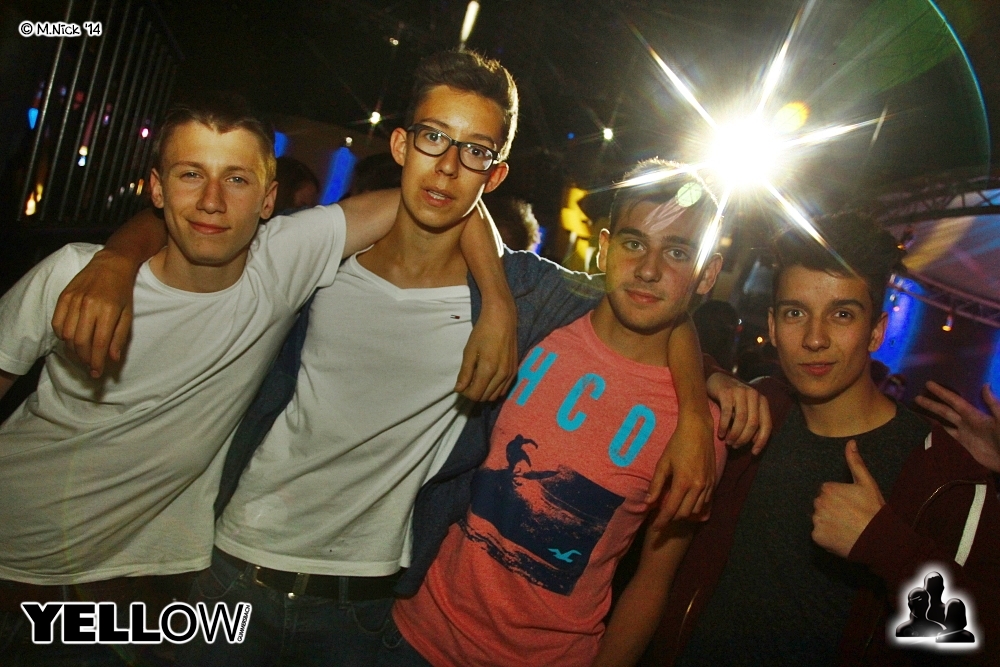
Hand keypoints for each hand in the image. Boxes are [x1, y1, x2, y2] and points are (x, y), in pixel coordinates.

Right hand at [51, 250, 135, 377]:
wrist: (111, 264)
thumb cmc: (122, 291)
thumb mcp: (127, 314)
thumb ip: (119, 337)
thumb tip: (112, 359)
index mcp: (108, 311)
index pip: (98, 344)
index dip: (96, 362)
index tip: (97, 372)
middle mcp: (89, 305)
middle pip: (80, 342)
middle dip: (84, 359)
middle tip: (89, 367)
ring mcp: (74, 300)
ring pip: (66, 335)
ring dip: (73, 350)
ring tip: (81, 355)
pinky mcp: (64, 295)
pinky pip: (57, 322)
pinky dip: (61, 336)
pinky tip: (70, 340)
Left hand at [455, 293, 517, 401]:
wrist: (503, 319)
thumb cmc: (483, 332)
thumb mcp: (469, 351)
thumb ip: (465, 372)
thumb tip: (459, 389)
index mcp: (488, 369)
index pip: (475, 394)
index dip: (465, 392)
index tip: (461, 384)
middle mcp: (502, 375)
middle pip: (485, 397)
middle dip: (474, 392)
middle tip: (468, 380)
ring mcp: (510, 374)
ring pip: (495, 396)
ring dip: (484, 392)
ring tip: (478, 378)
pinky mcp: (515, 371)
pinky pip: (504, 389)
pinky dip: (494, 388)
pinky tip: (488, 378)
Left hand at [646, 411, 714, 527]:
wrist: (698, 430)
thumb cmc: (677, 444)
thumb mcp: (663, 463)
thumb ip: (656, 485)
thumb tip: (648, 502)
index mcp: (683, 482)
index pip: (671, 509)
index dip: (662, 521)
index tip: (655, 528)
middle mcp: (698, 487)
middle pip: (684, 514)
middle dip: (672, 518)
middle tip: (662, 516)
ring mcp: (708, 485)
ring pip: (696, 510)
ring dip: (684, 513)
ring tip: (674, 508)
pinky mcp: (714, 481)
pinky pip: (706, 502)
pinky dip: (696, 507)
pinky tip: (688, 503)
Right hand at [706, 372, 771, 452]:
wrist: (718, 380)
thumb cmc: (733, 399)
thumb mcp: (747, 408)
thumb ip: (753, 421)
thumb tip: (756, 442)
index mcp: (762, 401)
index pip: (767, 425)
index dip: (762, 441)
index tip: (753, 452)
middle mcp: (754, 395)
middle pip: (753, 423)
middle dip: (744, 438)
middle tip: (735, 446)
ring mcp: (740, 392)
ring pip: (741, 419)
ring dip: (734, 434)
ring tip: (728, 442)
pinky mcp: (727, 392)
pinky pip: (727, 413)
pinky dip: (724, 426)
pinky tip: (720, 434)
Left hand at [812, 440, 884, 557]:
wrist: (878, 538)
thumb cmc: (873, 510)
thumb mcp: (866, 483)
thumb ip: (855, 462)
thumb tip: (850, 442)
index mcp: (827, 488)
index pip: (826, 493)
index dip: (839, 500)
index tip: (851, 506)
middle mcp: (818, 502)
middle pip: (821, 505)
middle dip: (832, 510)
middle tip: (849, 517)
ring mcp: (817, 520)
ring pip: (819, 519)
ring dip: (829, 523)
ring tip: (846, 527)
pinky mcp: (817, 536)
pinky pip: (818, 535)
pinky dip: (827, 537)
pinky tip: (841, 536)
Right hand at [915, 381, 999, 472]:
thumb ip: (993, 404)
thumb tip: (985, 384)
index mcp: (975, 415)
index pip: (954, 401)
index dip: (942, 393)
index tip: (929, 384)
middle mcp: (967, 422)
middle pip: (945, 411)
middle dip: (931, 403)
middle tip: (916, 396)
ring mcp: (965, 434)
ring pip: (944, 422)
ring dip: (932, 416)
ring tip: (918, 411)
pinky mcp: (964, 446)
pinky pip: (947, 436)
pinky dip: (937, 432)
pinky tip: (928, 429)